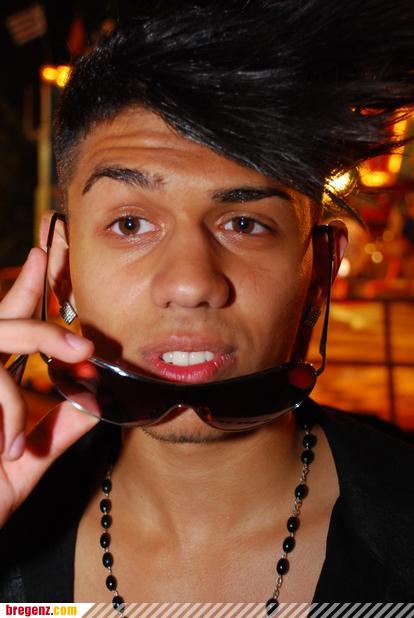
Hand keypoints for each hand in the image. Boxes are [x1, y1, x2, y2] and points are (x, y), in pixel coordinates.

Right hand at [0, 248, 95, 528]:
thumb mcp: (25, 462)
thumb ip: (56, 431)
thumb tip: (93, 401)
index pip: (10, 323)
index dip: (28, 287)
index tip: (46, 253)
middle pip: (2, 318)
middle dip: (41, 302)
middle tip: (86, 329)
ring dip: (39, 338)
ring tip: (80, 354)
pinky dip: (8, 413)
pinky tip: (13, 448)